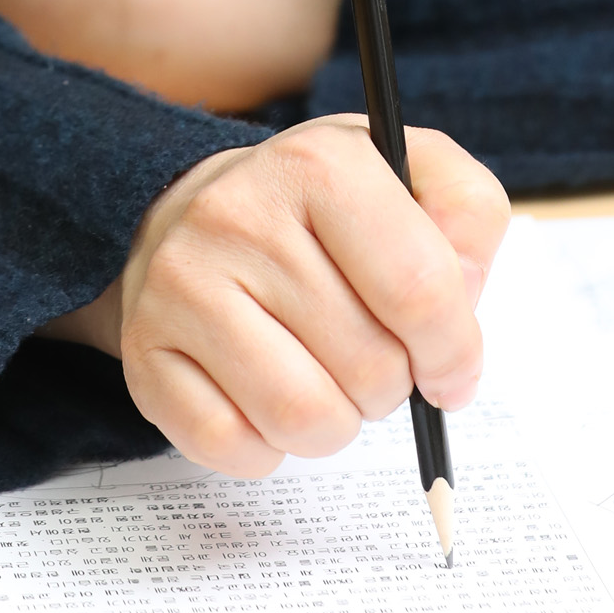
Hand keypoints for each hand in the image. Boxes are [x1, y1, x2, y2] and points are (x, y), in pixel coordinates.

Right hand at [48, 116, 510, 475]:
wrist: (192, 207)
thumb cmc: (322, 207)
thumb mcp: (409, 171)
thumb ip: (467, 214)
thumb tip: (464, 298)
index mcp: (319, 164)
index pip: (419, 287)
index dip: (455, 348)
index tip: (454, 369)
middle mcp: (239, 215)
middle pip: (370, 366)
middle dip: (392, 383)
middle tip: (374, 355)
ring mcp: (182, 286)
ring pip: (305, 421)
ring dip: (337, 423)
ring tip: (325, 376)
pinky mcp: (145, 354)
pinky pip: (234, 448)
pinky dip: (269, 447)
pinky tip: (266, 394)